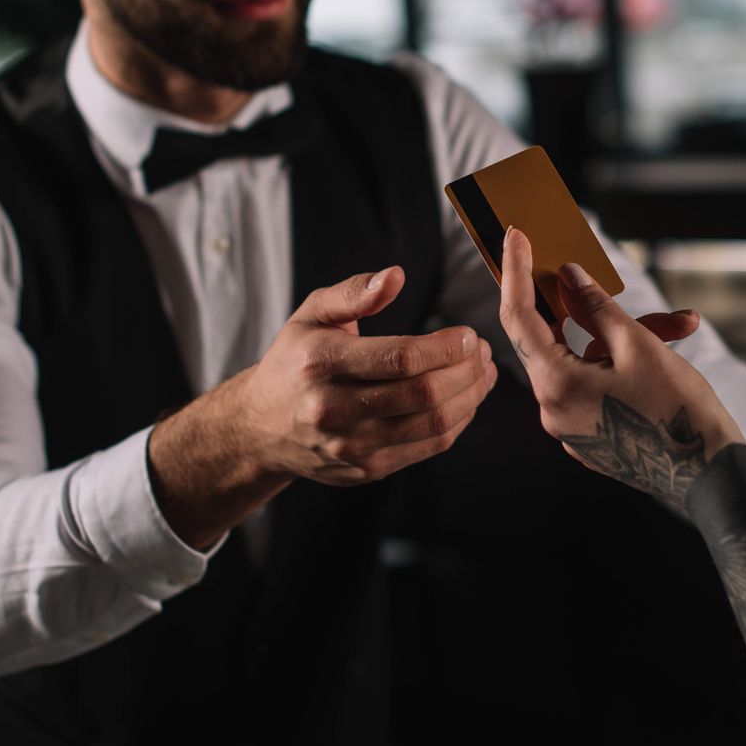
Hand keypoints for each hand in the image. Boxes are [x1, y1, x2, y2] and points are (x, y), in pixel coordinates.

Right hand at [236, 265, 498, 484]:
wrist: (261, 426)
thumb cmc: (296, 359)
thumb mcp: (312, 313)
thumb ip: (355, 292)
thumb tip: (396, 276)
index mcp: (321, 363)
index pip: (400, 358)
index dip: (445, 348)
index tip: (469, 334)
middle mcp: (333, 409)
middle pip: (423, 394)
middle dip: (466, 371)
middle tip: (483, 351)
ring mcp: (351, 446)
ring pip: (432, 425)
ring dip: (470, 397)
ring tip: (484, 373)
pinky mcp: (366, 469)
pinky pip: (428, 447)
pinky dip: (457, 422)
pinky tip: (466, 400)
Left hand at [498, 227, 740, 510]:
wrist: (711, 476)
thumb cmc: (677, 411)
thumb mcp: (638, 346)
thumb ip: (597, 307)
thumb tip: (570, 277)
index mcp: (555, 385)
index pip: (519, 317)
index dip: (516, 272)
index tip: (516, 236)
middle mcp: (552, 410)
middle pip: (554, 339)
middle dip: (587, 305)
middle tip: (594, 271)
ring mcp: (570, 427)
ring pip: (582, 362)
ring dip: (620, 338)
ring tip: (677, 325)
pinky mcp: (589, 436)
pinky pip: (593, 386)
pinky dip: (619, 365)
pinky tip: (665, 352)